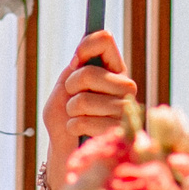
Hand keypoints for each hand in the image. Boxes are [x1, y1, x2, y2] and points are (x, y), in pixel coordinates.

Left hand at [42, 30, 138, 178]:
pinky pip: (85, 121)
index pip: (104, 40)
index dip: (86, 46)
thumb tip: (81, 59)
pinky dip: (73, 127)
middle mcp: (124, 86)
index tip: (75, 60)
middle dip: (70, 86)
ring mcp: (125, 109)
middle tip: (71, 98)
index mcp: (112, 70)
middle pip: (89, 72)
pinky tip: (80, 131)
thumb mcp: (63, 88)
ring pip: (84, 99)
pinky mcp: (120, 131)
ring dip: (71, 111)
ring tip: (77, 117)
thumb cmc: (64, 116)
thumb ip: (72, 71)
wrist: (67, 148)